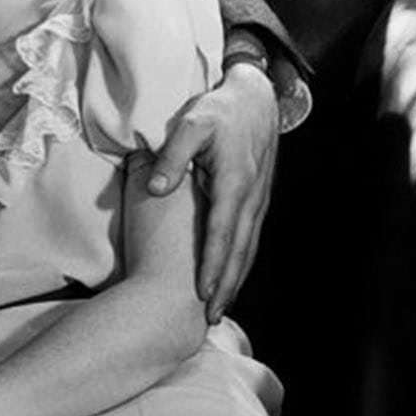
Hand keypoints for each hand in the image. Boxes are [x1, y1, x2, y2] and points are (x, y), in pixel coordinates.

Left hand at [147, 61, 278, 322]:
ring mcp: (259, 200)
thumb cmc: (221, 109)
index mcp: (235, 183)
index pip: (222, 234)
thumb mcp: (193, 124)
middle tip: (209, 317)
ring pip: (249, 247)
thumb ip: (173, 156)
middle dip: (226, 285)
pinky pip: (250, 237)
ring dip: (236, 278)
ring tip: (219, 306)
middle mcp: (251, 198)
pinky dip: (242, 260)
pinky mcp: (258, 198)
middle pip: (239, 251)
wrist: (257, 97)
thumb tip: (156, 188)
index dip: (214, 266)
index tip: (202, 293)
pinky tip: (232, 276)